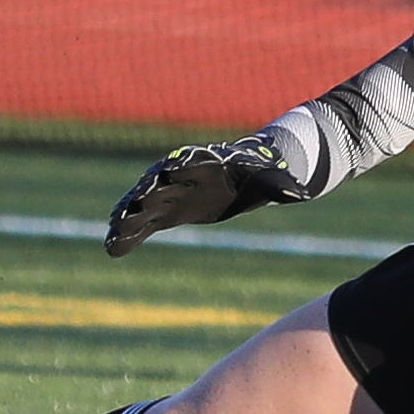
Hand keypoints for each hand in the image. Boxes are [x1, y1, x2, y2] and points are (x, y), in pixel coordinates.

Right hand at [105, 137, 308, 257]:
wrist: (250, 178)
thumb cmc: (262, 176)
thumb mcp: (274, 182)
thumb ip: (283, 188)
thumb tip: (303, 195)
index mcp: (206, 164)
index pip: (186, 165)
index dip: (173, 172)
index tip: (161, 179)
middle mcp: (181, 176)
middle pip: (156, 186)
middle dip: (141, 199)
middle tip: (122, 214)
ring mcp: (171, 194)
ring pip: (144, 206)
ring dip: (127, 220)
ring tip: (109, 236)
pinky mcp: (167, 211)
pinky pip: (145, 224)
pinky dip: (130, 234)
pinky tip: (113, 248)